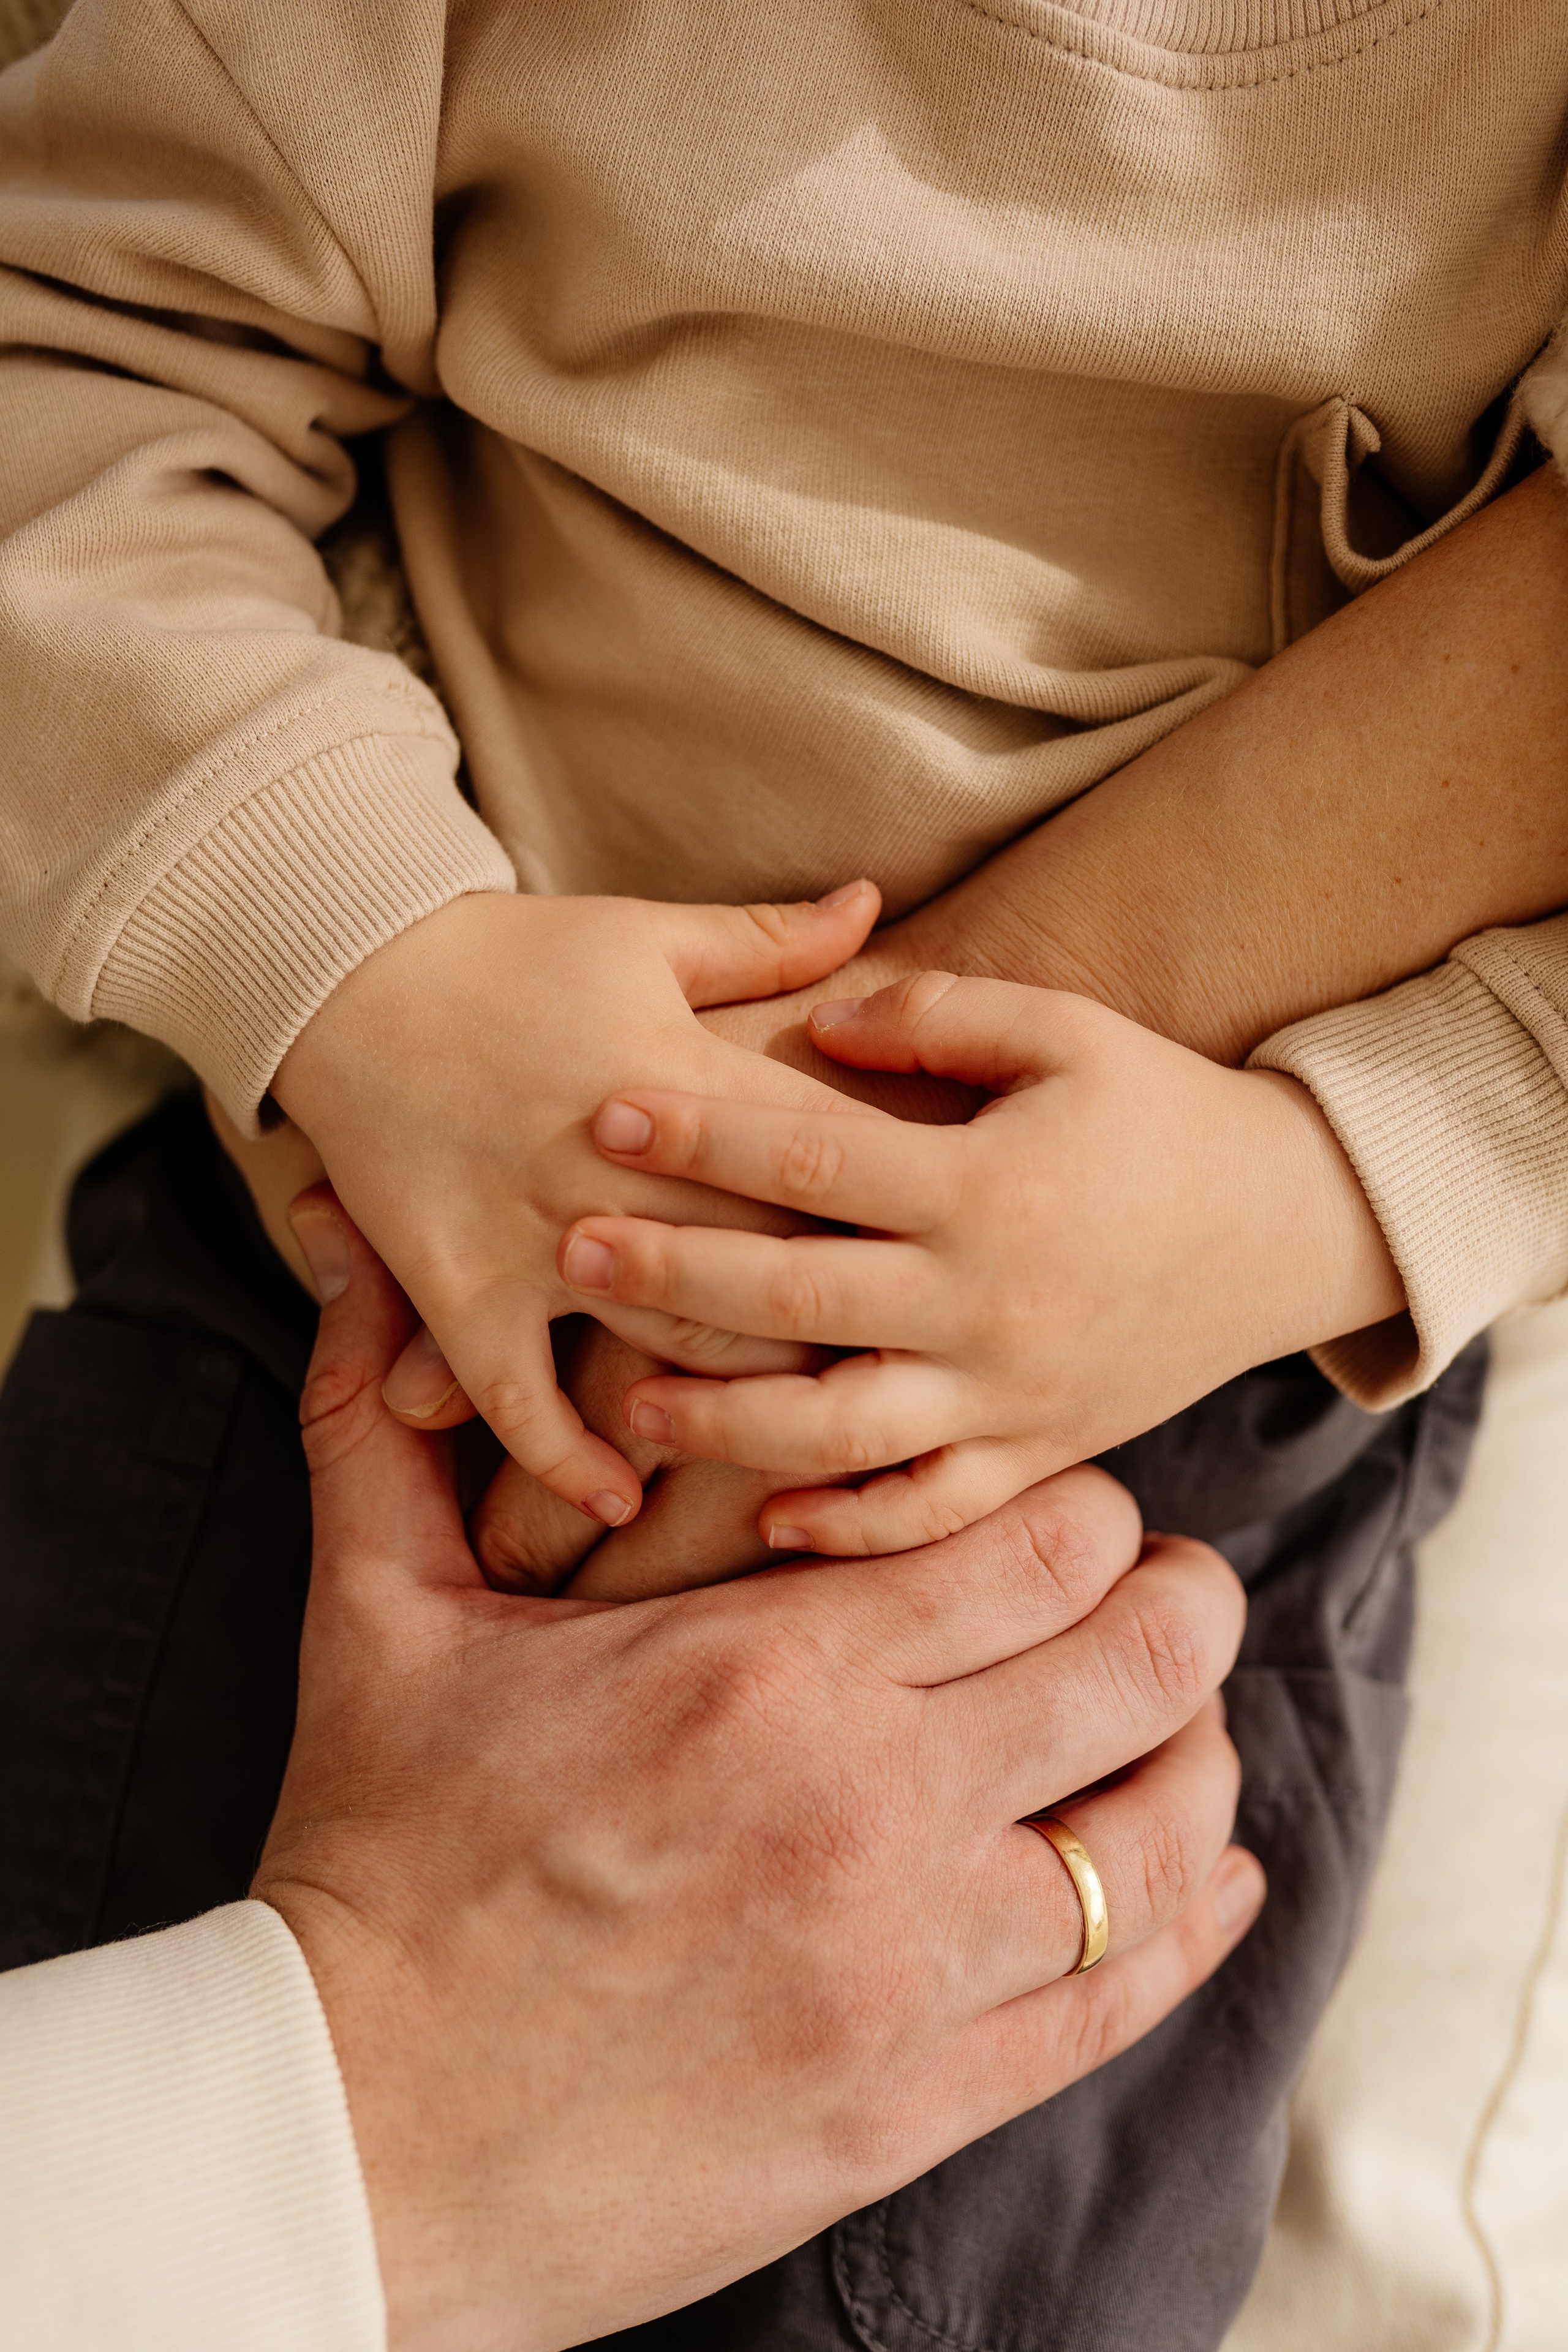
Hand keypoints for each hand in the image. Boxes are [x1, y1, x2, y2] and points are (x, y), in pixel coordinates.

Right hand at [258, 1187, 1262, 2351]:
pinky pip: (1120, 2003)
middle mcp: (871, 1807)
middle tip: (1165, 1589)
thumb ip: (387, 1432)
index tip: (1064, 1513)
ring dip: (1194, 1759)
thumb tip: (345, 1263)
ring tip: (1175, 1725)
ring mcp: (909, 1968)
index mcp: (765, 1669)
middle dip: (1181, 1604)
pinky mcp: (916, 2102)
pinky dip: (1193, 1926)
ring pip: (1163, 1835)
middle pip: (1145, 1663)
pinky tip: (1213, 1881)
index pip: (1043, 1541)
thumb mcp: (379, 1624)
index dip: (1085, 1508)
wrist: (356, 2134)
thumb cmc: (375, 1866)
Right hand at [270, 882, 882, 1527]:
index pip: (823, 1161)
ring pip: (668, 1345)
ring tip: (811, 1439)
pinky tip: (622, 1502)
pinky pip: (517, 1398)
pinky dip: (568, 1457)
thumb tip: (874, 902)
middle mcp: (616, 1170)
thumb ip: (769, 941)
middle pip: (770, 1270)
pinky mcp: (459, 1287)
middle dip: (852, 1323)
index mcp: (681, 1078)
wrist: (346, 971)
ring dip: (740, 1398)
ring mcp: (534, 1239)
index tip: (975, 1255)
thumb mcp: (647, 932)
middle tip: (924, 1373)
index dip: (904, 1211)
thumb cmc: (512, 952)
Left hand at [556, 975, 1406, 1555]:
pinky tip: (770, 1520)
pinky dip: (853, 1526)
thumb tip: (820, 1020)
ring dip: (729, 1423)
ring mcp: (1012, 1394)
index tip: (607, 1113)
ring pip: (845, 1431)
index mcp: (988, 1188)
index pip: (813, 1162)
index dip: (702, 1137)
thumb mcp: (1069, 1032)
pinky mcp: (1037, 1454)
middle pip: (800, 1302)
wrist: (1289, 1227)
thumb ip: (943, 1015)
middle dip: (675, 1277)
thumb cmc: (1162, 1112)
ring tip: (632, 1406)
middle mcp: (990, 1303)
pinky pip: (933, 1510)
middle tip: (573, 1252)